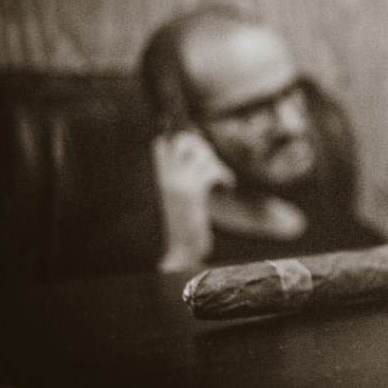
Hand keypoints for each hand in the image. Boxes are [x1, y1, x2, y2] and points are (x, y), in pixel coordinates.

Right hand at [152, 130, 235, 271]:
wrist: (181, 250)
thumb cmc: (182, 224)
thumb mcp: (178, 196)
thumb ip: (182, 176)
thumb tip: (198, 148)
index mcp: (159, 178)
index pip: (162, 143)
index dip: (181, 137)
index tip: (197, 144)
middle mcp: (165, 177)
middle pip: (183, 140)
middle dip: (201, 146)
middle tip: (210, 162)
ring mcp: (178, 183)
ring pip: (201, 154)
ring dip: (216, 163)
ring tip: (220, 177)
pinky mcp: (193, 193)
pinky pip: (212, 171)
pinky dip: (225, 176)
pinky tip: (228, 186)